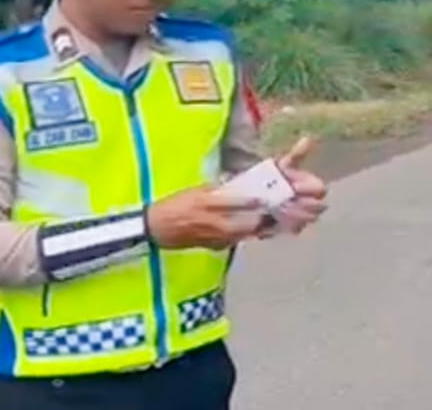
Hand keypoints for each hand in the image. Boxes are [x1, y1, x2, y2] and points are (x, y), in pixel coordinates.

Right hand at [147, 186, 263, 249]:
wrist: (155, 228)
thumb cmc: (175, 205)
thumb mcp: (197, 191)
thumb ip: (218, 189)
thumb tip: (236, 185)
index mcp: (211, 203)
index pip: (241, 202)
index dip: (258, 200)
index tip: (270, 196)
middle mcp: (216, 222)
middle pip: (249, 223)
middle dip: (265, 218)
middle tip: (275, 211)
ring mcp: (216, 237)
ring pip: (245, 235)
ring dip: (259, 228)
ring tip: (269, 221)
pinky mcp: (214, 247)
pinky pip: (236, 241)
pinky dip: (245, 235)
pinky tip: (252, 230)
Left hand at [269, 136, 327, 236]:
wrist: (253, 195)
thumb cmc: (272, 177)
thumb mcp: (283, 165)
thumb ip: (297, 154)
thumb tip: (308, 138)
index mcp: (311, 186)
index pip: (320, 189)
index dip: (309, 188)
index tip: (294, 187)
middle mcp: (311, 201)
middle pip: (318, 207)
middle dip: (304, 204)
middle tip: (287, 202)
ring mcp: (303, 216)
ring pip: (307, 219)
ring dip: (295, 215)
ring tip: (279, 211)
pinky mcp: (291, 228)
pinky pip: (295, 229)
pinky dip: (286, 225)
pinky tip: (274, 219)